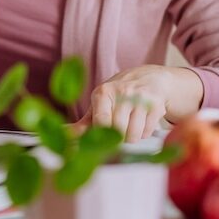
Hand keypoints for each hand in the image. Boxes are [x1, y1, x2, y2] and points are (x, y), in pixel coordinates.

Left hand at [73, 65, 202, 142]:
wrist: (149, 78)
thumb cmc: (118, 95)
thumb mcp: (99, 104)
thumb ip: (83, 123)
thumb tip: (63, 134)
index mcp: (103, 92)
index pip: (101, 121)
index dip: (101, 134)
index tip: (101, 140)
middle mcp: (122, 92)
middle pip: (118, 131)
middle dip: (117, 138)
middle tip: (117, 132)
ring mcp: (140, 98)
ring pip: (133, 135)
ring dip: (131, 137)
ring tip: (129, 126)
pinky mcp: (155, 105)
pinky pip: (147, 132)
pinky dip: (143, 133)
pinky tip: (141, 121)